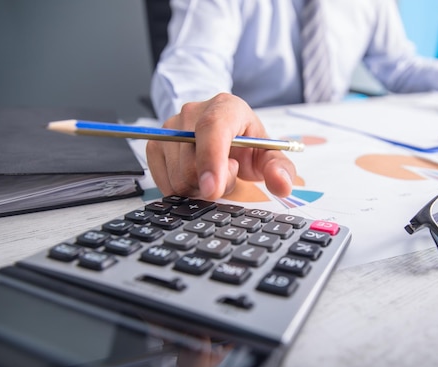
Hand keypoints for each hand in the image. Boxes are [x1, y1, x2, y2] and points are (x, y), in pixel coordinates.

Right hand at [146, 93, 295, 199]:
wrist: (224, 134)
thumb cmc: (247, 144)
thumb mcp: (269, 155)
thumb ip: (280, 169)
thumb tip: (282, 185)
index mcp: (226, 106)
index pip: (212, 128)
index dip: (211, 159)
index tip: (212, 189)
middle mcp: (193, 111)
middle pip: (193, 161)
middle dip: (214, 182)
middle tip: (228, 175)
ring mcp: (170, 126)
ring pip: (177, 175)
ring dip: (198, 188)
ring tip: (212, 175)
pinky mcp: (155, 143)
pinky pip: (163, 181)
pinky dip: (181, 189)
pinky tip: (195, 178)